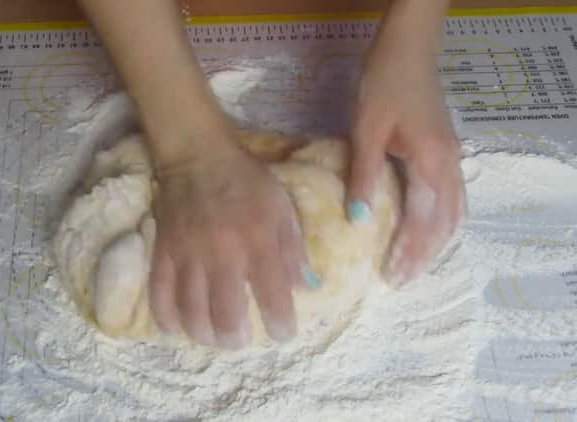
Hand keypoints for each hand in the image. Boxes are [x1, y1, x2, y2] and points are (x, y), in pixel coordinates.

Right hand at [148, 131, 309, 348]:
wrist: (197, 155)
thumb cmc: (246, 181)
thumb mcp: (281, 207)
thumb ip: (294, 249)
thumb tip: (307, 287)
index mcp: (258, 239)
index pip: (272, 294)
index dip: (280, 323)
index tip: (283, 333)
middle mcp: (223, 252)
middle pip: (225, 313)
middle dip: (235, 337)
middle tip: (240, 339)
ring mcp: (188, 253)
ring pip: (190, 310)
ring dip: (203, 333)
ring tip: (213, 337)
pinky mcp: (163, 251)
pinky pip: (159, 293)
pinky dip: (167, 317)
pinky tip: (177, 327)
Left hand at [347, 8, 465, 287]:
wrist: (409, 50)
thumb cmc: (384, 86)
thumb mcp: (367, 130)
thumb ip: (364, 175)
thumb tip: (358, 220)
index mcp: (432, 163)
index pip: (422, 220)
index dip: (408, 250)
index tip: (391, 276)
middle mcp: (450, 166)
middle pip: (444, 223)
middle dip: (424, 254)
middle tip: (401, 280)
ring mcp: (454, 158)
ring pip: (454, 213)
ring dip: (436, 242)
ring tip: (415, 264)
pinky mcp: (448, 152)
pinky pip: (453, 198)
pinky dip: (442, 222)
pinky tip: (427, 231)